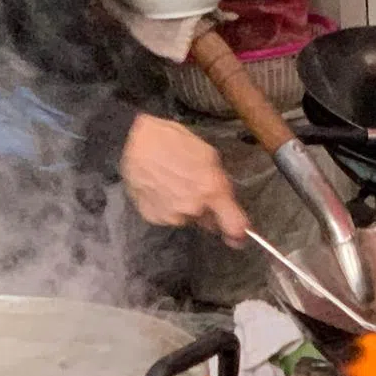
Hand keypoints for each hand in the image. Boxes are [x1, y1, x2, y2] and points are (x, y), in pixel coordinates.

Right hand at [120, 114, 248, 245]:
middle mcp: (192, 208)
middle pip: (208, 221)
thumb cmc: (174, 140)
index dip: (239, 232)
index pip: (234, 226)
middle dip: (207, 209)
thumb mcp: (208, 154)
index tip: (240, 235)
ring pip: (187, 217)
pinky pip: (168, 215)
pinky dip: (167, 205)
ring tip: (173, 181)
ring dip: (186, 205)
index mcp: (211, 190)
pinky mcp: (152, 217)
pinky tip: (160, 186)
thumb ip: (219, 182)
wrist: (135, 141)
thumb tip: (224, 201)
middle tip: (195, 186)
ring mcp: (170, 215)